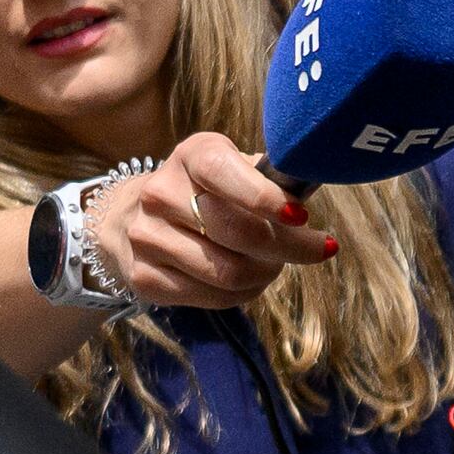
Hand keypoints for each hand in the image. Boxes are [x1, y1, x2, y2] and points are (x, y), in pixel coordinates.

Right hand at [91, 130, 332, 308]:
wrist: (139, 217)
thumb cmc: (211, 192)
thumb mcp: (238, 169)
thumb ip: (273, 179)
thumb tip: (310, 195)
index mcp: (191, 156)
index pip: (224, 172)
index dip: (266, 197)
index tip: (301, 216)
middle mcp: (160, 193)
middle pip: (238, 233)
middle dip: (289, 247)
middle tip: (314, 248)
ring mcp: (147, 237)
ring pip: (230, 273)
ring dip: (267, 272)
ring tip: (275, 262)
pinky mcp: (145, 277)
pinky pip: (214, 297)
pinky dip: (245, 292)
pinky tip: (250, 279)